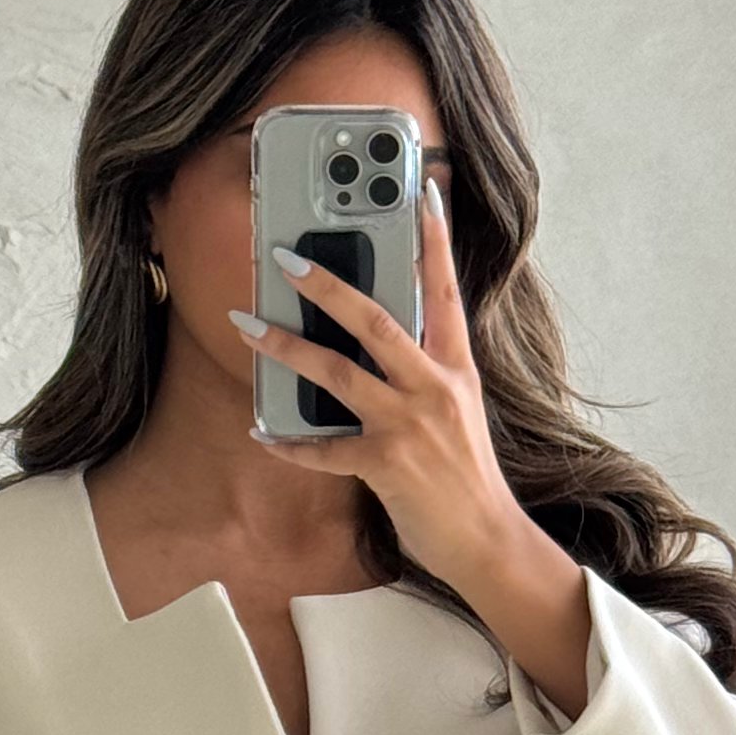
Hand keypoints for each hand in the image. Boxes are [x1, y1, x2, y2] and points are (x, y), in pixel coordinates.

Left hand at [235, 182, 589, 682]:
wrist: (487, 541)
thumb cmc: (466, 478)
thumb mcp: (459, 412)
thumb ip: (426, 373)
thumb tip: (380, 342)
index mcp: (457, 369)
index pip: (448, 291)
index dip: (435, 241)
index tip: (423, 193)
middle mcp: (435, 388)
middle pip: (376, 320)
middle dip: (327, 284)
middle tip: (287, 259)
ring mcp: (411, 426)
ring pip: (339, 373)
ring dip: (287, 347)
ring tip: (248, 325)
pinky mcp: (386, 465)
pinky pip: (324, 448)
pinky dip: (289, 442)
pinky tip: (263, 432)